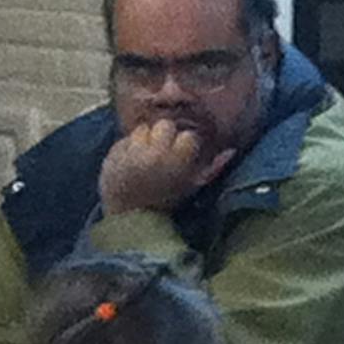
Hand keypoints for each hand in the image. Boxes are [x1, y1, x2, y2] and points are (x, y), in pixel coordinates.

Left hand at [98, 120, 236, 216]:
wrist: (131, 218)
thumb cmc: (167, 202)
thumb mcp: (193, 188)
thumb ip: (213, 168)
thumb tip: (231, 150)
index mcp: (178, 162)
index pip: (188, 136)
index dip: (185, 145)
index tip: (181, 156)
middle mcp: (155, 153)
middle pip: (165, 125)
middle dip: (164, 137)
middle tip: (161, 154)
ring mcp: (131, 153)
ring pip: (143, 128)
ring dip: (145, 140)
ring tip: (145, 158)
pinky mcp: (112, 154)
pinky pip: (124, 138)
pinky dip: (127, 148)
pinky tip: (131, 162)